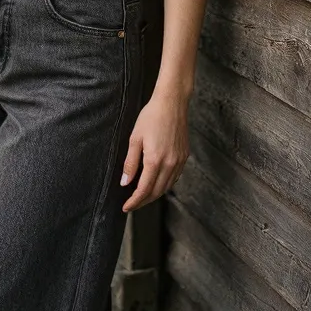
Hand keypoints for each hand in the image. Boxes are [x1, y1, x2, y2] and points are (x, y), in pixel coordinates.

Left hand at [119, 87, 189, 211]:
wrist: (172, 102)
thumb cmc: (151, 116)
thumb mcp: (135, 138)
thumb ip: (130, 163)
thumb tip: (125, 183)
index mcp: (155, 160)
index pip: (144, 189)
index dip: (134, 201)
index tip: (126, 207)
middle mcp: (170, 164)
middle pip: (157, 192)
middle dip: (143, 201)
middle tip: (132, 204)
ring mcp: (179, 161)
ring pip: (167, 187)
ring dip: (154, 194)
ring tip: (142, 196)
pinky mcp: (184, 156)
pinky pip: (174, 177)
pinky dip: (165, 184)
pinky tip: (157, 182)